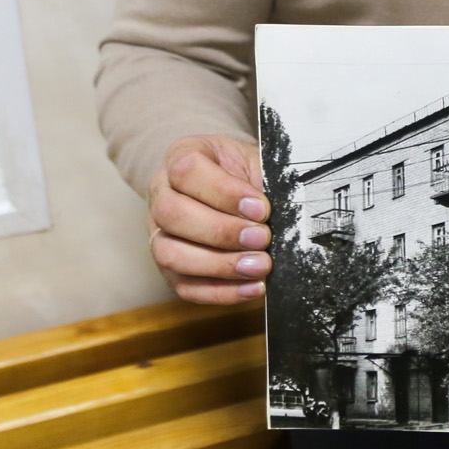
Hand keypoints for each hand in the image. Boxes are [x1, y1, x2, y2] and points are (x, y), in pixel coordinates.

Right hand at [147, 134, 269, 303]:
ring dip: (219, 265)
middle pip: (171, 214)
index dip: (224, 192)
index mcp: (180, 157)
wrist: (236, 190)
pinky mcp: (171, 270)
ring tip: (260, 265)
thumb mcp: (256, 161)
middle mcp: (161, 194)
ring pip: (170, 253)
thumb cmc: (246, 174)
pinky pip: (186, 287)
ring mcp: (159, 234)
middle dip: (221, 231)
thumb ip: (264, 179)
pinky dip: (221, 292)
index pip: (186, 171)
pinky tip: (253, 287)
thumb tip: (288, 209)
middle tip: (262, 237)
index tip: (261, 208)